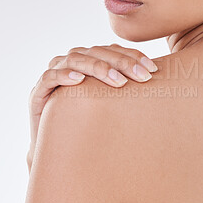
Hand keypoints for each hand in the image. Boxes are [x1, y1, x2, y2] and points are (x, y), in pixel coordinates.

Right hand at [27, 43, 157, 170]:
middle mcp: (74, 64)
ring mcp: (56, 75)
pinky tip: (78, 80)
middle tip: (143, 77)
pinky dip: (63, 75)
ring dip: (98, 67)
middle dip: (122, 62)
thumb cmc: (92, 126)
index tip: (153, 69)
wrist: (62, 151)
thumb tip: (163, 86)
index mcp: (92, 63)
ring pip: (76, 59)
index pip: (114, 51)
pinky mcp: (39, 92)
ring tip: (118, 81)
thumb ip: (129, 91)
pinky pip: (49, 77)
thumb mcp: (115, 106)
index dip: (133, 56)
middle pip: (98, 52)